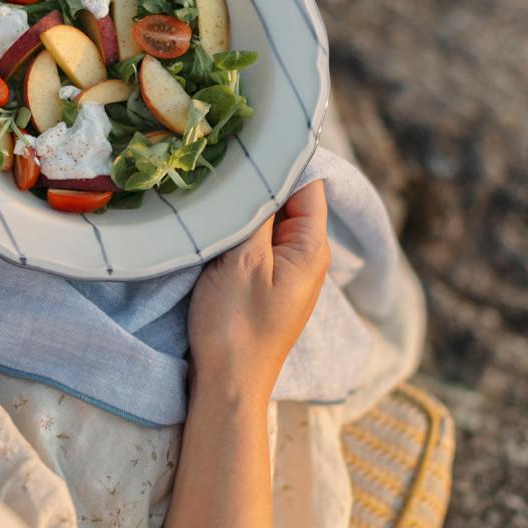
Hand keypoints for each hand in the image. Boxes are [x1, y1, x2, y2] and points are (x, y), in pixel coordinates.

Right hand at [187, 180, 329, 404]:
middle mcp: (306, 256)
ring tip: (217, 190)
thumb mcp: (244, 260)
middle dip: (259, 185)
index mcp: (311, 247)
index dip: (282, 162)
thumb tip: (266, 173)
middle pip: (289, 201)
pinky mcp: (267, 282)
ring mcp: (286, 270)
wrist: (228, 382)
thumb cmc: (236, 323)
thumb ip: (258, 213)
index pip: (308, 184)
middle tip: (224, 165)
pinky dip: (241, 230)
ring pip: (270, 221)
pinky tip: (218, 223)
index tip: (249, 145)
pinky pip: (259, 243)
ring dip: (246, 209)